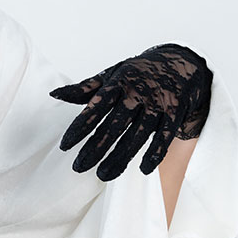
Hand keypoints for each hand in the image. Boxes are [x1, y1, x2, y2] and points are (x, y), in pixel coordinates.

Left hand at [49, 43, 212, 180]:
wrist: (183, 62)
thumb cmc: (139, 72)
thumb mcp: (113, 73)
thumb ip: (86, 88)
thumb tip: (54, 94)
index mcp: (119, 82)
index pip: (95, 107)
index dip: (80, 127)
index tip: (64, 146)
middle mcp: (137, 93)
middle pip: (114, 125)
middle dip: (95, 148)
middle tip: (79, 168)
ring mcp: (158, 103)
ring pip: (137, 135)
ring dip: (120, 157)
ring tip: (103, 175)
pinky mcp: (175, 112)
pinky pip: (165, 136)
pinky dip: (155, 154)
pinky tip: (143, 170)